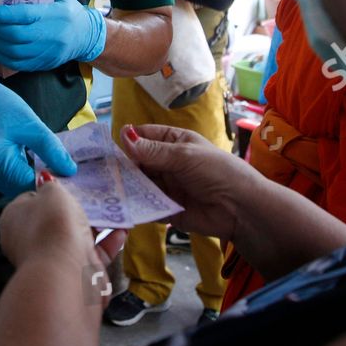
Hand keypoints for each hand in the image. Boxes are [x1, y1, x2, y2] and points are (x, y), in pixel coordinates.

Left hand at [0, 0, 106, 71]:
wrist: (86, 36)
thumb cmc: (67, 11)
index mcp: (54, 14)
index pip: (23, 15)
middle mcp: (51, 35)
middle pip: (15, 35)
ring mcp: (48, 52)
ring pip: (14, 52)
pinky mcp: (44, 63)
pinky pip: (17, 64)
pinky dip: (0, 56)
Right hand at [0, 75, 75, 195]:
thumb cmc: (3, 107)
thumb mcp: (32, 124)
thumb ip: (51, 149)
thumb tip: (70, 171)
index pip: (29, 184)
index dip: (50, 183)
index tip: (70, 177)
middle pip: (23, 190)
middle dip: (44, 184)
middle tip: (66, 174)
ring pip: (19, 190)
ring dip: (37, 182)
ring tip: (56, 170)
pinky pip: (14, 183)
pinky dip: (29, 178)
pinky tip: (41, 169)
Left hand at [0, 180, 126, 302]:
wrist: (64, 272)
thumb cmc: (52, 224)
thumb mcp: (52, 192)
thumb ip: (51, 185)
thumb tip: (45, 181)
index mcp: (13, 220)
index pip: (29, 201)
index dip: (47, 192)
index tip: (67, 186)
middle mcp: (28, 242)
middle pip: (54, 221)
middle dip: (75, 211)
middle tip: (94, 197)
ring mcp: (50, 261)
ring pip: (75, 239)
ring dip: (96, 226)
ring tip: (115, 211)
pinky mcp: (73, 275)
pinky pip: (92, 254)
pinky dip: (107, 243)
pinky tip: (122, 231)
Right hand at [121, 124, 260, 242]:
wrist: (240, 209)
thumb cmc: (217, 172)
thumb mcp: (184, 156)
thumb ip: (153, 151)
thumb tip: (124, 136)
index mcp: (175, 142)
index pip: (145, 136)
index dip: (130, 139)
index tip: (111, 146)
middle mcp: (168, 163)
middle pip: (138, 161)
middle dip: (124, 166)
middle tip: (105, 171)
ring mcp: (166, 186)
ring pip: (139, 184)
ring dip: (127, 186)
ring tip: (109, 188)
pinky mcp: (166, 209)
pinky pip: (146, 205)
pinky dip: (135, 205)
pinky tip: (121, 205)